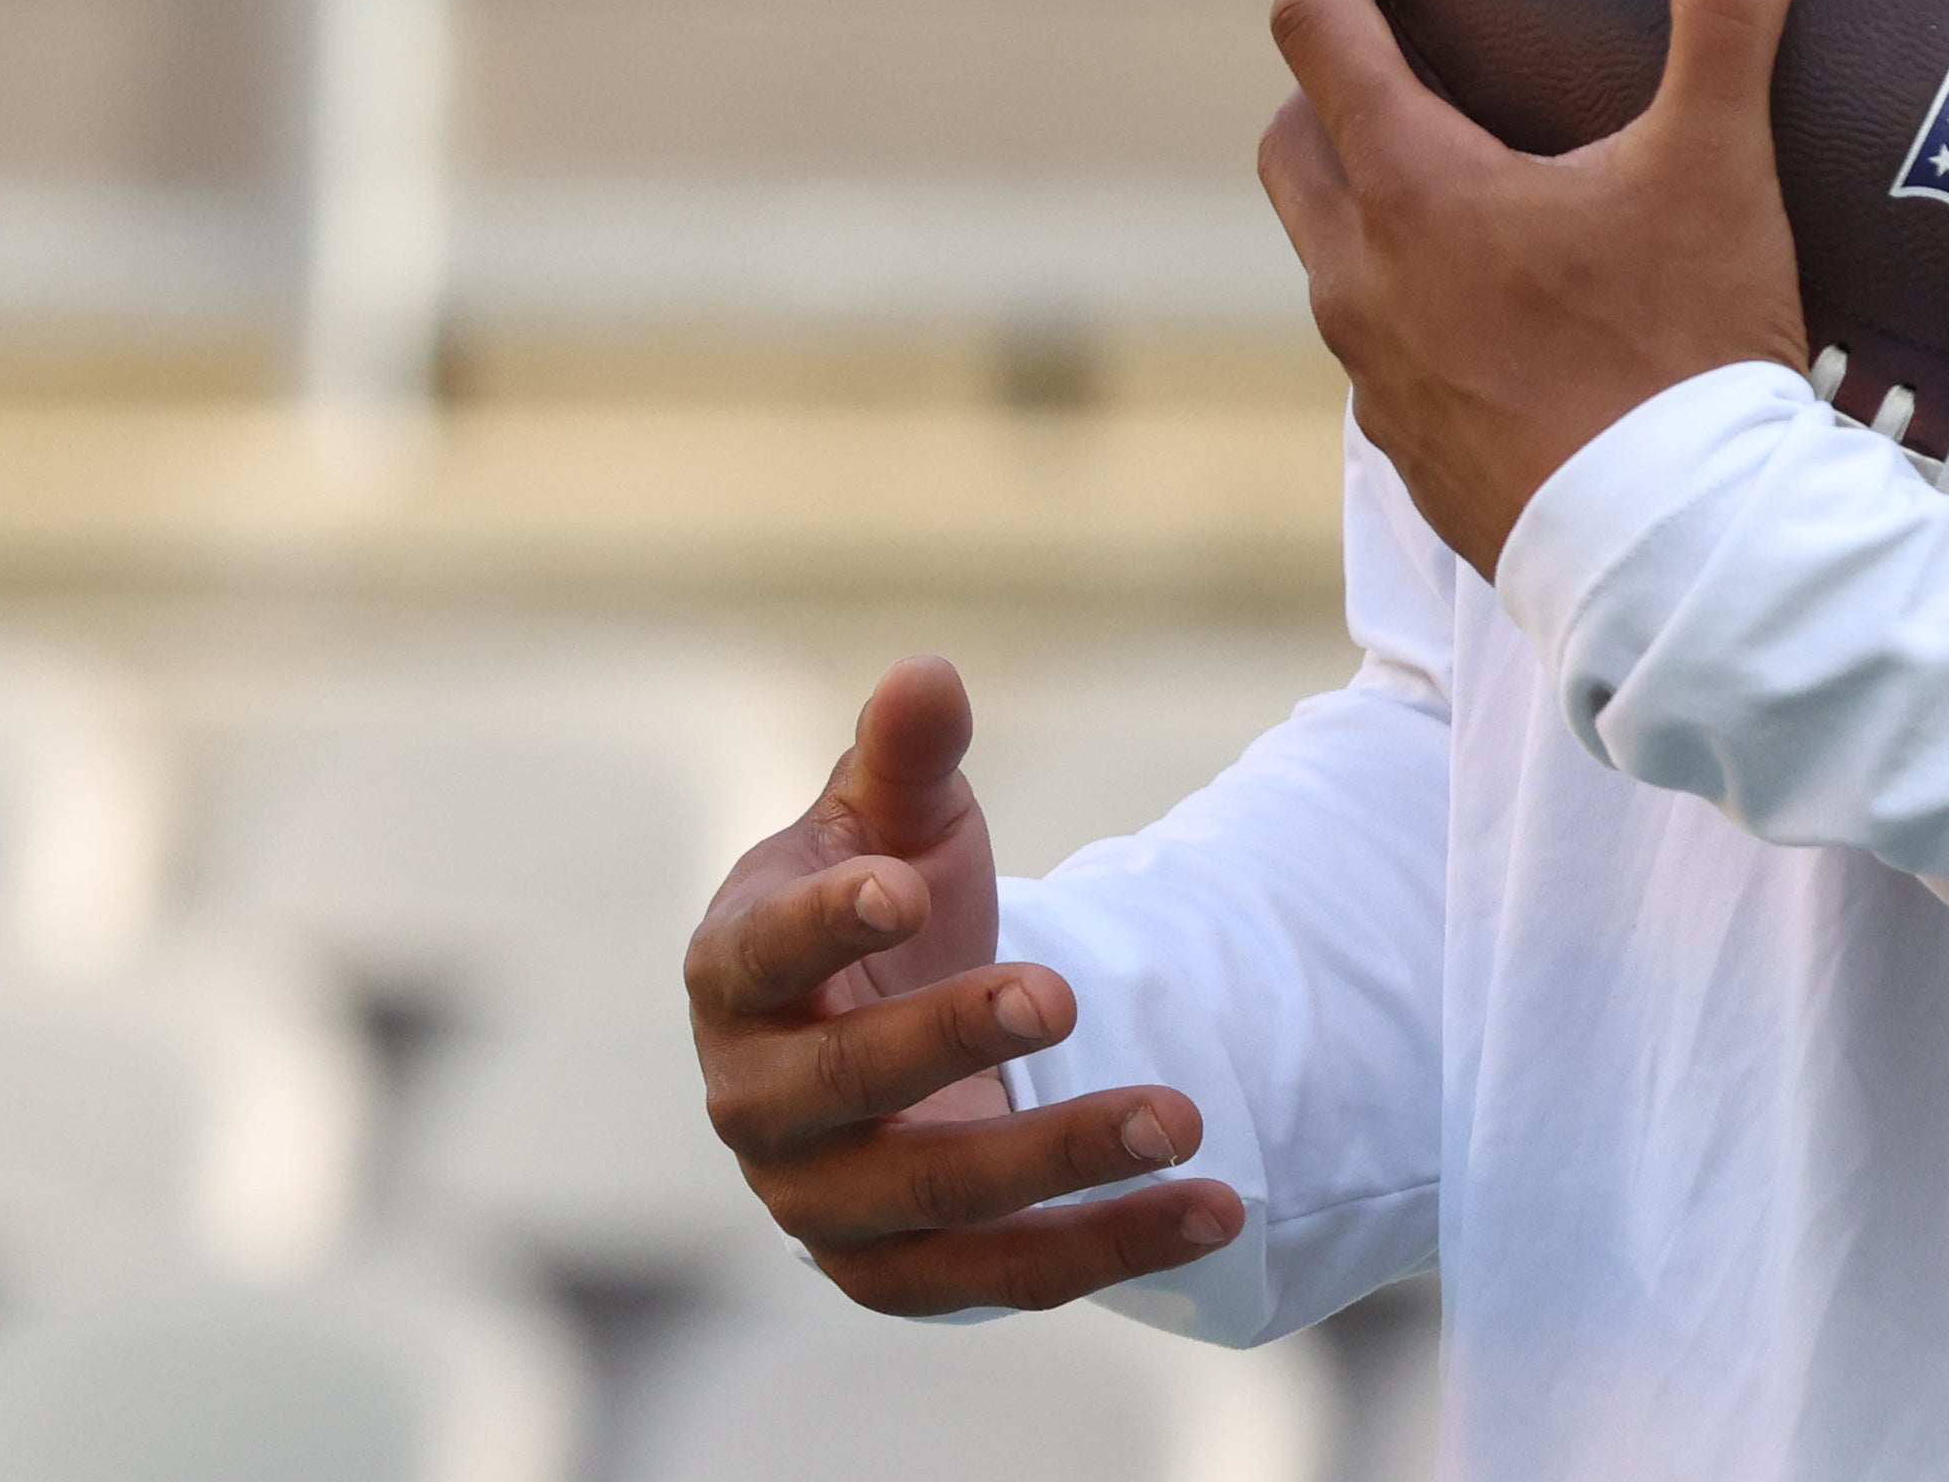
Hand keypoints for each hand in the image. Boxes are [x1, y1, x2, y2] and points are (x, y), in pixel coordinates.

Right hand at [683, 657, 1240, 1311]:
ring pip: (938, 1198)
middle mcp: (755, 1099)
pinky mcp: (898, 1276)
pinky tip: (1214, 1209)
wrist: (881, 1045)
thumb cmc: (880, 902)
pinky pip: (1005, 1277)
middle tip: (1065, 993)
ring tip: (1183, 1117)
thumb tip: (928, 671)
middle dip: (954, 1039)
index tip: (908, 888)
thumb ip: (906, 753)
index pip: (762, 953)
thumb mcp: (894, 821)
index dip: (827, 924)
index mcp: (733, 971)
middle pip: (845, 1083)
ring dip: (1061, 1161)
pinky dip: (1111, 1249)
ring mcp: (821, 1203)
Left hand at [1261, 0, 1809, 574]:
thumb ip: (1724, 20)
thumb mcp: (1713, 172)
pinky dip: (1411, 290)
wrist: (1677, 565)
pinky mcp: (1412, 452)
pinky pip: (1379, 342)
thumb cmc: (1682, 359)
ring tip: (1460, 162)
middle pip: (1293, 135)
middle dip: (1327, 66)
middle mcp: (1360, 279)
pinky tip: (1496, 296)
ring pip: (1331, 248)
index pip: (1316, 16)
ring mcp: (1376, 376)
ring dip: (1367, 187)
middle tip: (1398, 23)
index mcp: (1408, 190)